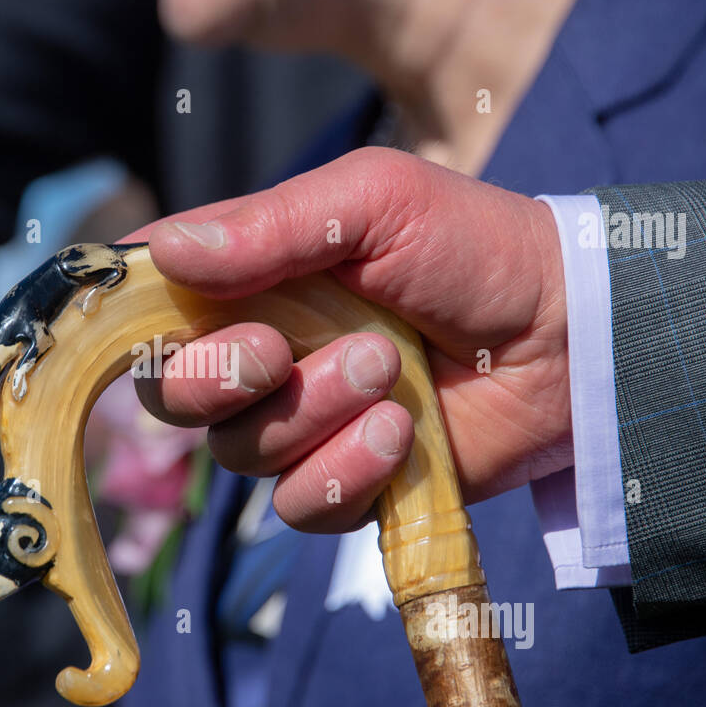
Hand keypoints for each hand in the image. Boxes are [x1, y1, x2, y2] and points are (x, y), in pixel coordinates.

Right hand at [121, 146, 571, 531]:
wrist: (568, 335)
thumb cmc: (470, 247)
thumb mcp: (373, 202)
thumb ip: (269, 225)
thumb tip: (165, 252)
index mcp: (251, 279)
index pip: (150, 306)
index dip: (137, 320)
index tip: (172, 315)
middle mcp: (261, 354)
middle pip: (171, 395)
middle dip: (218, 379)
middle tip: (282, 352)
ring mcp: (300, 423)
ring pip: (240, 453)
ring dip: (312, 415)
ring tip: (387, 373)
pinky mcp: (344, 482)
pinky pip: (299, 504)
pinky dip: (345, 472)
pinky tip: (400, 435)